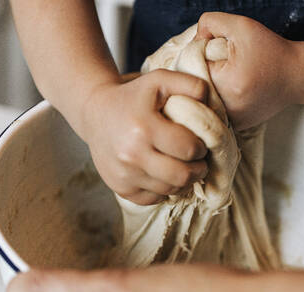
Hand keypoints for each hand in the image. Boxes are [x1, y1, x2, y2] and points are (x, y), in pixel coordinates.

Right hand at [80, 70, 209, 204]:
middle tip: (199, 161)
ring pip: (170, 190)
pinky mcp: (121, 188)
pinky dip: (165, 190)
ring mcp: (124, 175)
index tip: (200, 144)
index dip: (201, 147)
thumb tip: (209, 101)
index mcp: (143, 127)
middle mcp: (131, 154)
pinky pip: (154, 199)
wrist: (95, 114)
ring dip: (184, 180)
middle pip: (182, 175)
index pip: (188, 148)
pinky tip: (166, 175)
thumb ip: (189, 84)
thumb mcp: (159, 80)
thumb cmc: (133, 96)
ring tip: (184, 166)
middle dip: (198, 169)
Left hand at [196, 12, 302, 130]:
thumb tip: (193, 40)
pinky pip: (216, 112)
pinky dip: (220, 101)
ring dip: (210, 88)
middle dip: (204, 72)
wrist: (296, 76)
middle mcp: (228, 107)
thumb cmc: (271, 50)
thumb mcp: (241, 26)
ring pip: (205, 102)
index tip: (218, 51)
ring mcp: (232, 120)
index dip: (201, 54)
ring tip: (231, 77)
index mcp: (227, 83)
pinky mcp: (237, 126)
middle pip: (197, 87)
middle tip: (225, 64)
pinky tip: (235, 90)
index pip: (192, 67)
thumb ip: (210, 22)